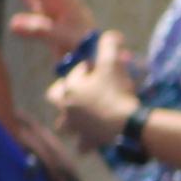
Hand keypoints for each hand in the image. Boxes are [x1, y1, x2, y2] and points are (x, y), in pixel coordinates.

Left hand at [43, 30, 142, 152]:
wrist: (124, 123)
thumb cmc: (115, 91)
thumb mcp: (112, 63)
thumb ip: (109, 46)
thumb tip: (110, 35)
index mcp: (69, 89)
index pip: (71, 74)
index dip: (84, 69)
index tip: (97, 67)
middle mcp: (66, 108)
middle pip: (56, 99)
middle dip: (64, 94)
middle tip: (82, 90)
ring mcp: (75, 127)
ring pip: (63, 125)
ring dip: (70, 121)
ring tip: (82, 117)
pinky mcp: (87, 141)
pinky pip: (81, 145)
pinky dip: (86, 143)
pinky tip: (92, 139)